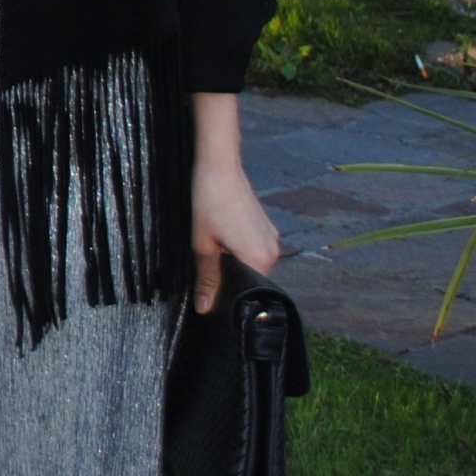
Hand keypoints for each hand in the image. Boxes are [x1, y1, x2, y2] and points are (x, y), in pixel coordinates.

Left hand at [189, 92, 280, 311]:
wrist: (219, 167)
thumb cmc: (209, 203)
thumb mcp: (202, 245)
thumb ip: (207, 279)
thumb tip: (205, 309)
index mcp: (261, 259)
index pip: (250, 294)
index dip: (231, 298)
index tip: (214, 300)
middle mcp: (273, 251)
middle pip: (253, 279)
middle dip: (232, 281)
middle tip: (209, 276)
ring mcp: (272, 238)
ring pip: (253, 263)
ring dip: (235, 264)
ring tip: (214, 253)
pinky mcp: (266, 227)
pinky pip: (255, 249)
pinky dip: (240, 250)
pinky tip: (223, 240)